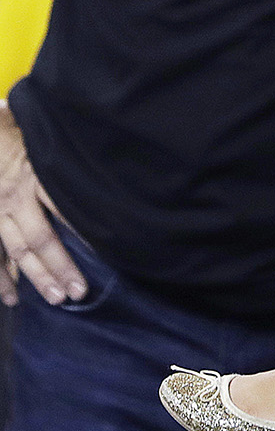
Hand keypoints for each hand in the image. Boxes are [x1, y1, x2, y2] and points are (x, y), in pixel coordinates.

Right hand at [0, 101, 86, 305]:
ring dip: (37, 277)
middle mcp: (16, 197)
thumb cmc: (15, 131)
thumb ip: (62, 155)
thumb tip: (102, 159)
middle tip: (80, 291)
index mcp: (36, 175)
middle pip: (41, 238)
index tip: (107, 248)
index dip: (84, 231)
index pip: (65, 207)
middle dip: (61, 266)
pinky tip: (12, 298)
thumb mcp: (40, 137)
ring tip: (57, 297)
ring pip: (19, 250)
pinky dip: (1, 278)